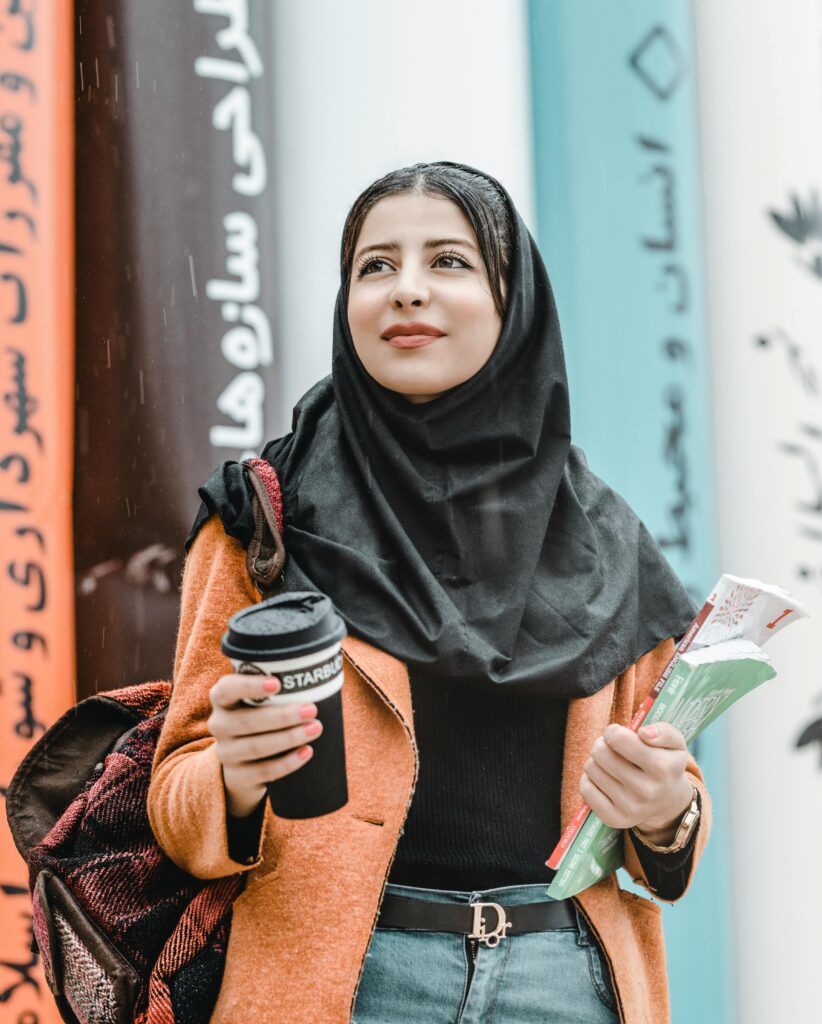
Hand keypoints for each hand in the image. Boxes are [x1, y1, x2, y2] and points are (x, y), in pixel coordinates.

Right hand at [208, 673, 322, 817]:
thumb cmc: (262, 715)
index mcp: (223, 699)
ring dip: (289, 738)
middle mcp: (219, 724)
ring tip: (315, 728)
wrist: (245, 761)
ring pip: (256, 747)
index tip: (277, 683)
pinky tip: (306, 752)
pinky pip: (263, 771)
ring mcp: (226, 752)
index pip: (227, 689)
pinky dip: (287, 762)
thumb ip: (278, 684)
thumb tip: (317, 664)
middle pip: (246, 721)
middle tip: (312, 709)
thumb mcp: (262, 699)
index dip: (249, 686)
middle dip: (282, 716)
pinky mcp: (238, 776)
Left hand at [579, 722, 693, 844]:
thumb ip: (664, 731)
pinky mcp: (614, 819)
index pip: (618, 738)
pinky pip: (585, 789)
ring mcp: (630, 808)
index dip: (613, 732)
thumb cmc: (666, 764)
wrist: (668, 804)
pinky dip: (590, 779)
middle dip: (603, 745)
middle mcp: (647, 791)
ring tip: (610, 764)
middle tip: (612, 750)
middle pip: (600, 752)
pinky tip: (604, 779)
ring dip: (597, 762)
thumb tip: (644, 733)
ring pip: (590, 768)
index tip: (618, 735)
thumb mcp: (675, 744)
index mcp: (662, 768)